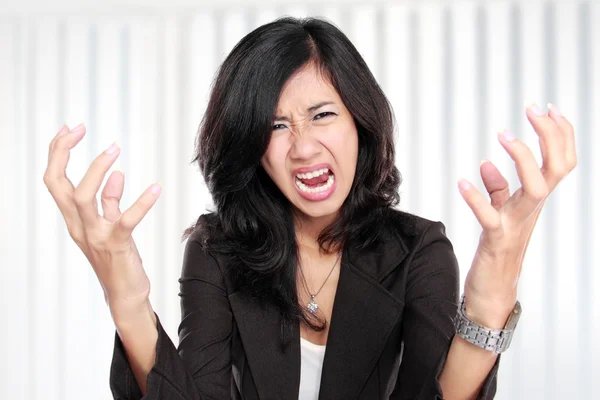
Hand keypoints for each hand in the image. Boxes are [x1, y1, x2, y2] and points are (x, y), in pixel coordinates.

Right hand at [43, 123, 161, 315]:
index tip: (69, 130)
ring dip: (96, 170)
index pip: (55, 181)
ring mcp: (95, 236)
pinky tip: (155, 188)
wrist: (125, 294)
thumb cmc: (116, 259)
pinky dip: (141, 203)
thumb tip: (116, 174)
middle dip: (62, 153)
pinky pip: (125, 220)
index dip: (58, 154)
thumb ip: (110, 201)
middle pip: (57, 185)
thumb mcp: (110, 225)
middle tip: (78, 129)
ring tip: (113, 149)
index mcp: (74, 219)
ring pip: (83, 198)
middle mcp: (79, 226)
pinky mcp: (116, 245)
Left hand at [457, 103, 576, 327]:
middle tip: (533, 109)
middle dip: (550, 135)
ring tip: (503, 134)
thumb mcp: (500, 213)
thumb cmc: (498, 250)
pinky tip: (463, 181)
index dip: (561, 134)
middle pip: (558, 168)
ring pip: (537, 189)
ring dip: (521, 158)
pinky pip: (490, 217)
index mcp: (534, 200)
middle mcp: (531, 209)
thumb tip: (486, 165)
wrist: (493, 291)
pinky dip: (477, 198)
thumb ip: (497, 189)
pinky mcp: (496, 240)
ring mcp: (516, 224)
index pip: (561, 162)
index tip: (548, 108)